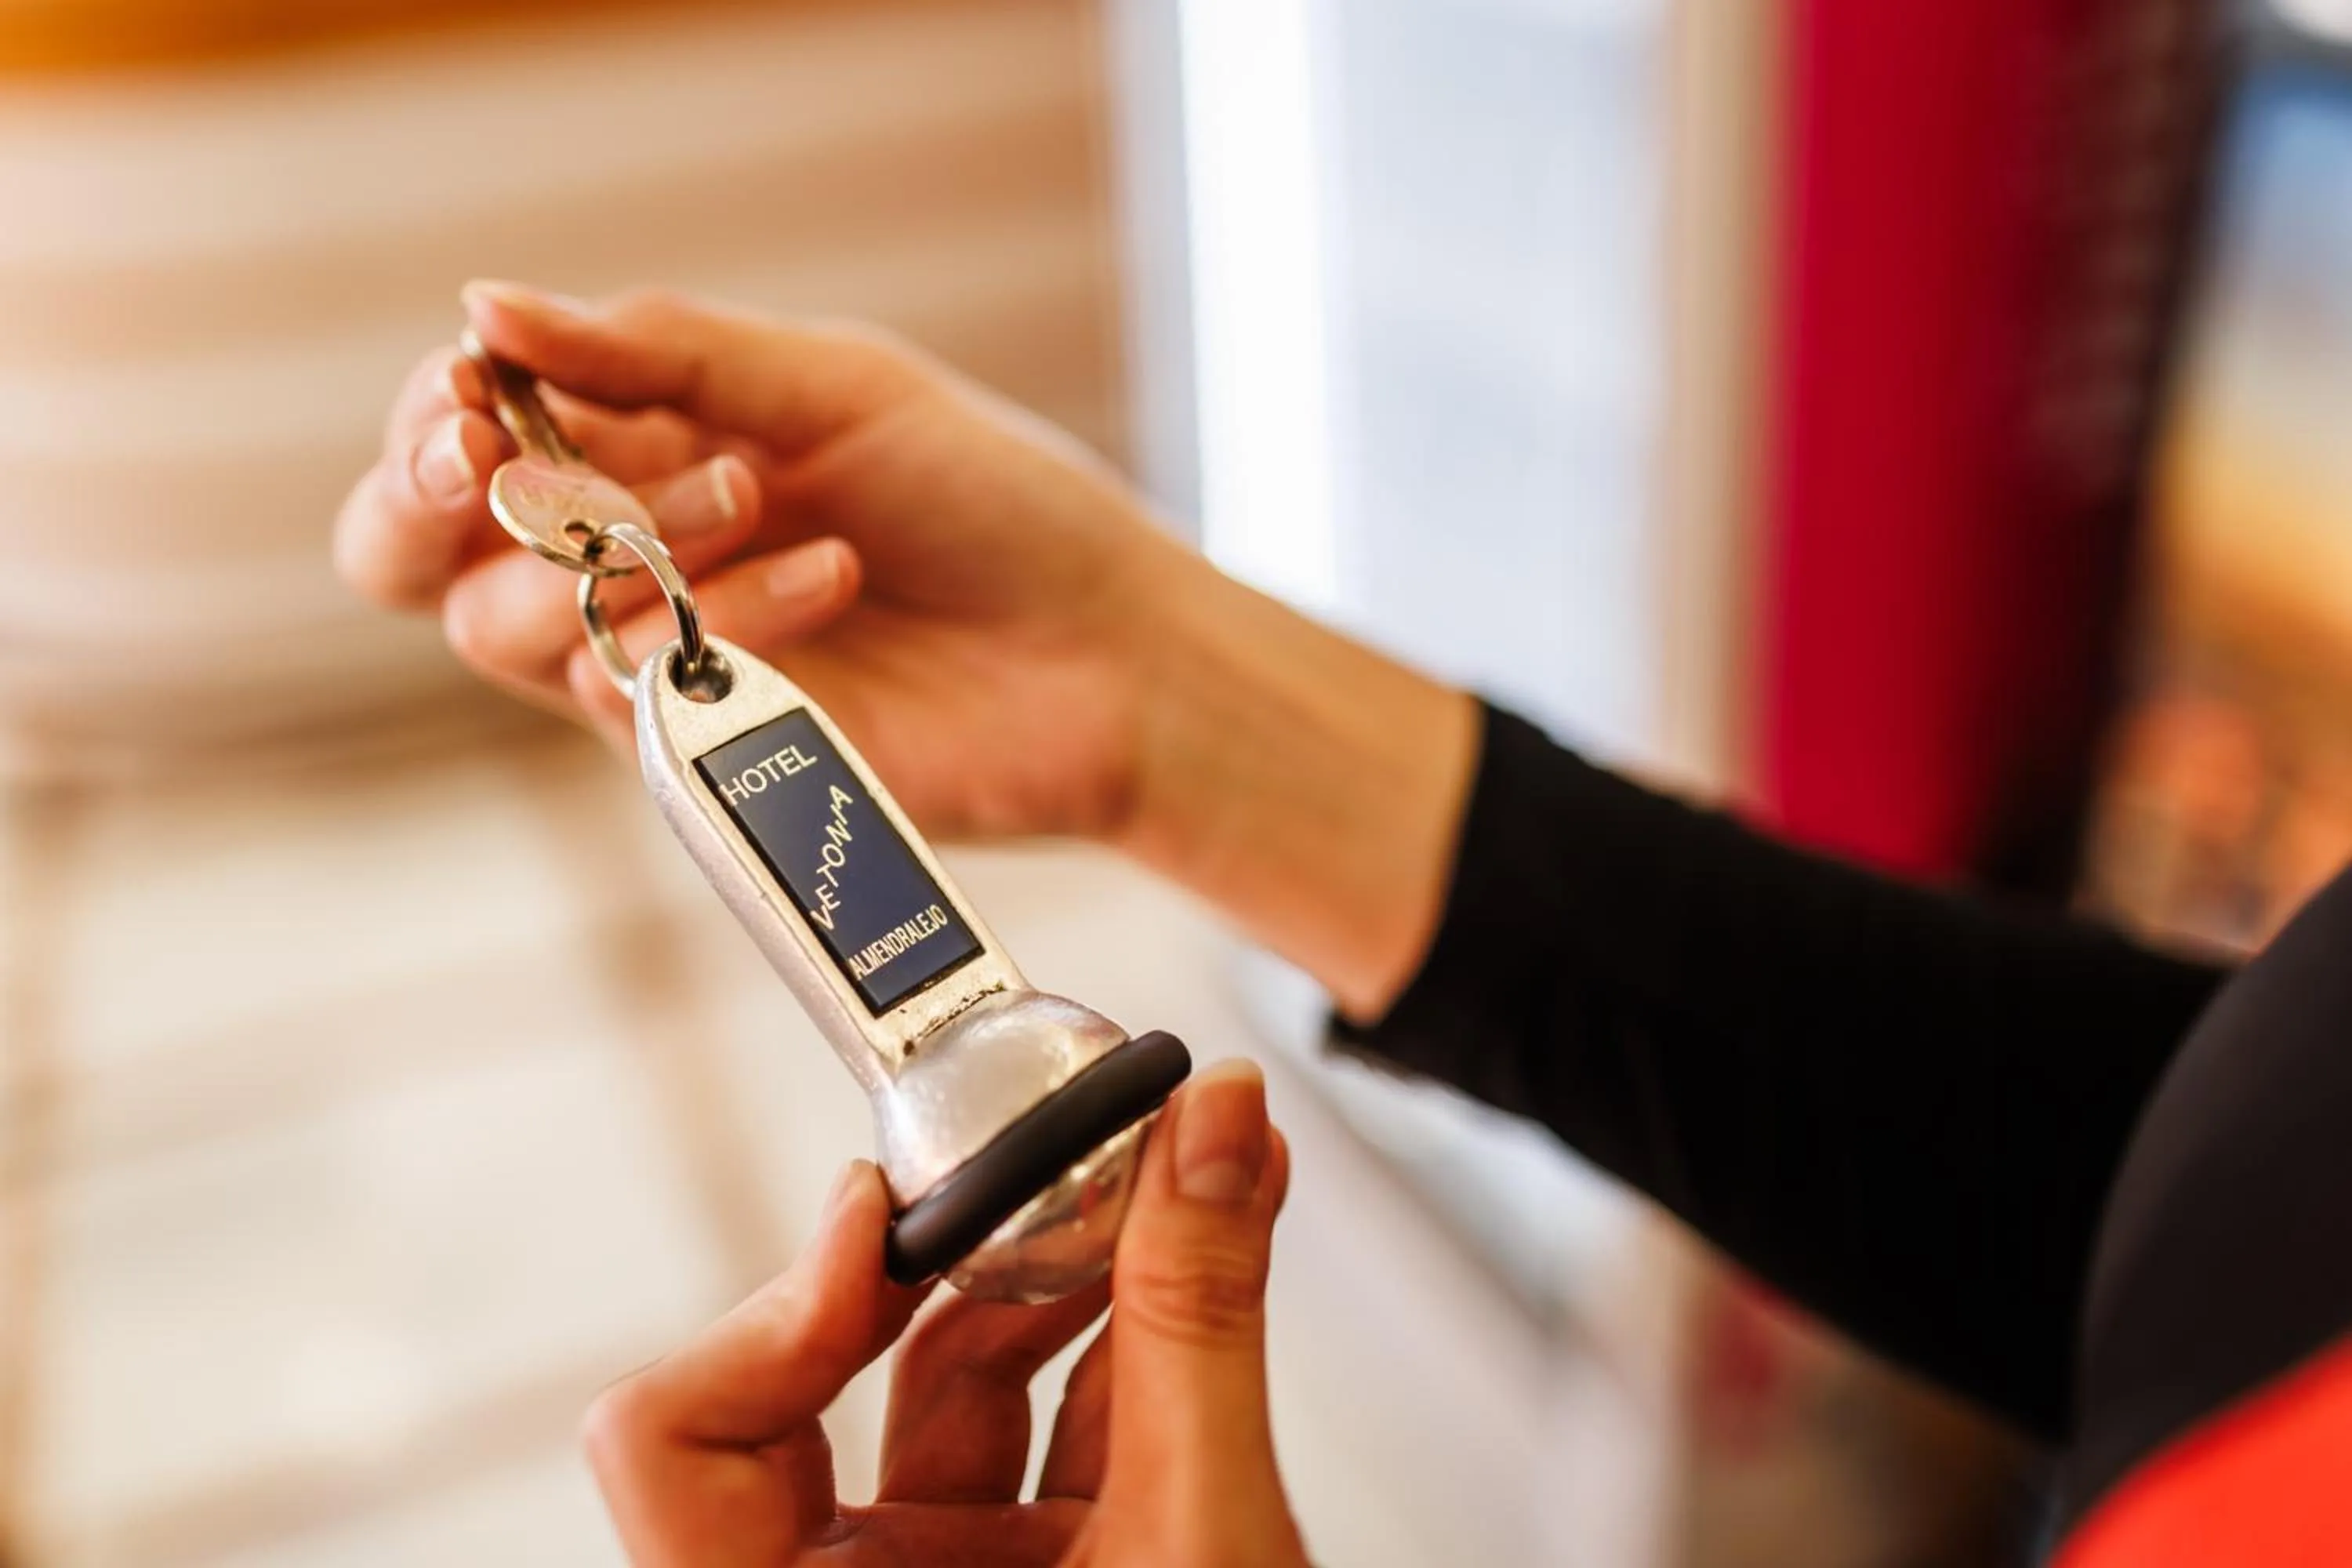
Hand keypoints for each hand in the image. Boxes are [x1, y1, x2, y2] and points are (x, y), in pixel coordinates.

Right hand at [336, 281, 1206, 840]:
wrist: (1105, 648)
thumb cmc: (989, 502)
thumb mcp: (832, 386)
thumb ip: (661, 352)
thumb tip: (484, 306)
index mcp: (640, 450)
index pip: (461, 433)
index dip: (437, 410)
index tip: (475, 390)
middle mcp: (622, 559)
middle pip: (413, 556)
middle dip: (422, 504)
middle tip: (493, 465)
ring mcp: (655, 665)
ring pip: (508, 629)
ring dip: (620, 543)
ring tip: (764, 498)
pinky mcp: (705, 754)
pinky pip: (626, 697)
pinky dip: (712, 621)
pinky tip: (826, 577)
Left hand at [586, 1061, 1310, 1566]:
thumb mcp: (1206, 1544)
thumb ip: (1199, 1325)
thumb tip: (1207, 1133)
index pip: (668, 1441)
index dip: (769, 1307)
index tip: (888, 1214)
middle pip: (815, 1397)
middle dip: (949, 1267)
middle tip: (1044, 1174)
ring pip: (941, 1404)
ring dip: (1055, 1285)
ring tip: (1156, 1197)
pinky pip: (1027, 1444)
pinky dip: (1107, 1349)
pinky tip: (1182, 1263)